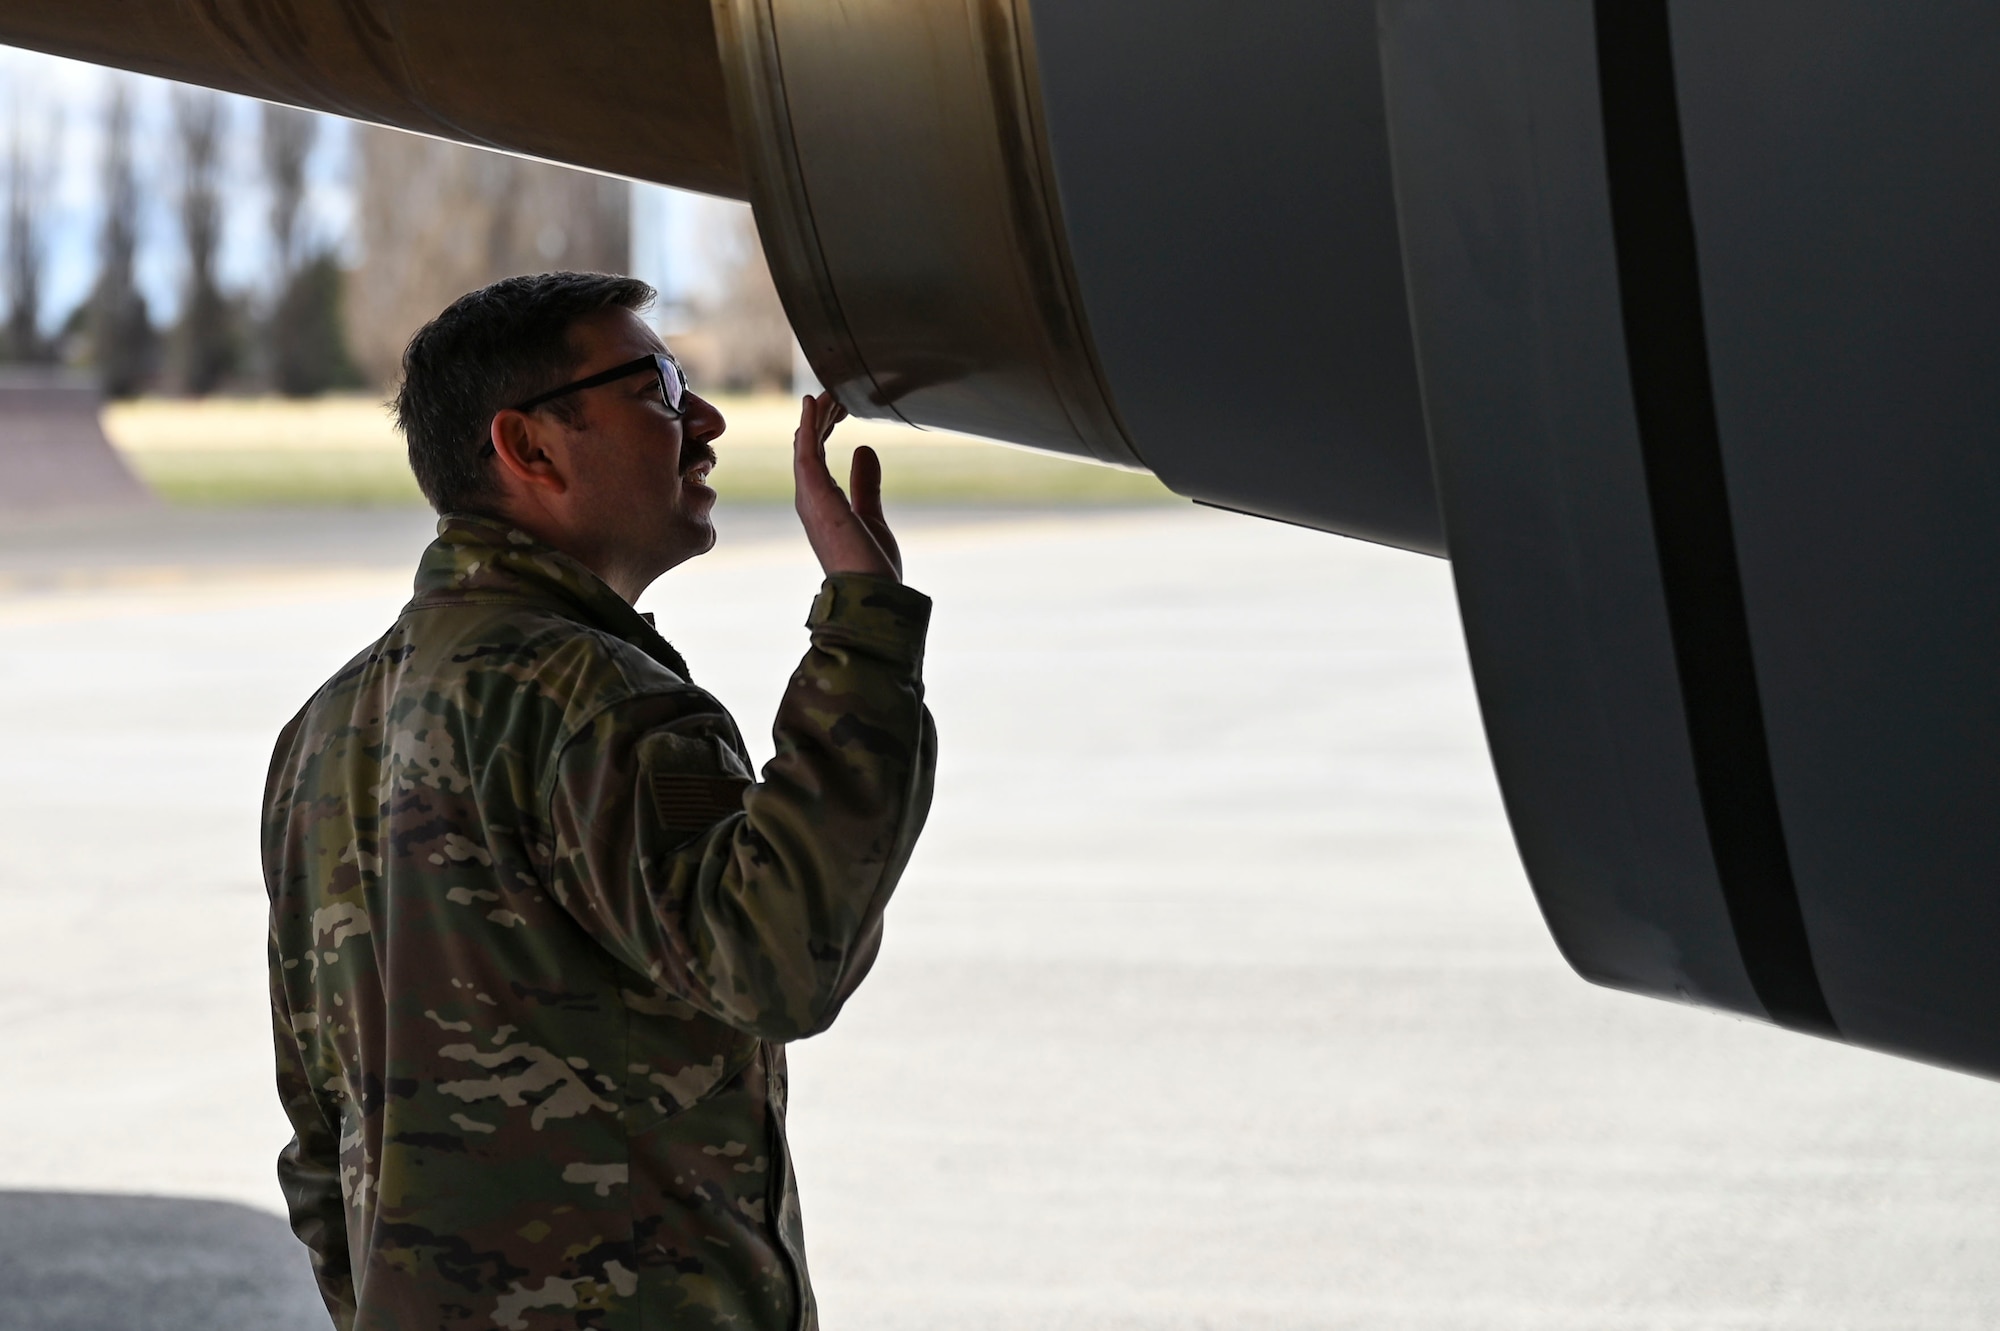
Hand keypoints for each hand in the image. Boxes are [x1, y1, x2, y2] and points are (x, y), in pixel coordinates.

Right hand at [792, 391, 902, 580]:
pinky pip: (807, 453)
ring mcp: (810, 499)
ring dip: (816, 416)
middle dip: (820, 418)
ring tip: (826, 389)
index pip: (816, 458)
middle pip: (807, 448)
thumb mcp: (872, 517)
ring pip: (805, 446)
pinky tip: (812, 404)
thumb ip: (866, 485)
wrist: (873, 597)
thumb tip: (864, 449)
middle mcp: (810, 500)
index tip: (837, 408)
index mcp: (822, 506)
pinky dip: (809, 426)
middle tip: (834, 391)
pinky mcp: (816, 497)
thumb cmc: (871, 568)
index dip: (824, 430)